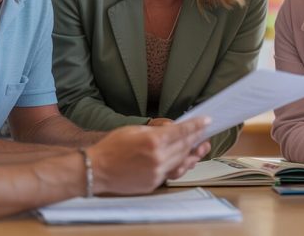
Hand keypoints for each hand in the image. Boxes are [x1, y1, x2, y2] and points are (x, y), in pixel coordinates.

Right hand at [87, 116, 208, 194]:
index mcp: (153, 141)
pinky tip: (184, 159)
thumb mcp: (134, 130)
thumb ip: (156, 130)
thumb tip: (173, 129)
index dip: (196, 125)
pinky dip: (179, 165)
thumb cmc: (111, 147)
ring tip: (200, 147)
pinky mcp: (153, 183)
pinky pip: (171, 172)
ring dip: (193, 153)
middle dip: (197, 138)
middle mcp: (158, 158)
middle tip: (205, 132)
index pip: (182, 131)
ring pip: (182, 161)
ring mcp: (156, 173)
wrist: (96, 169)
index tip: (206, 121)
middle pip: (185, 146)